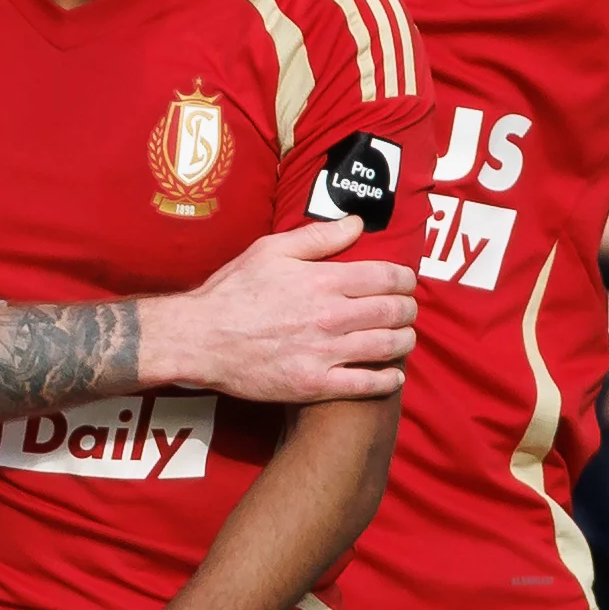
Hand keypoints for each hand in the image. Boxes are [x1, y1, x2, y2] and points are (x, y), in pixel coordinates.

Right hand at [150, 215, 416, 403]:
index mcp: (323, 281)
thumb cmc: (232, 291)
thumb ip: (318, 237)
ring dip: (405, 340)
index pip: (387, 277)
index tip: (405, 282)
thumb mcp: (270, 250)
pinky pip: (366, 385)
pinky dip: (388, 380)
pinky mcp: (315, 385)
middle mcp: (331, 317)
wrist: (200, 339)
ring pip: (388, 347)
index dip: (405, 279)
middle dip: (408, 309)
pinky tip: (393, 375)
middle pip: (394, 312)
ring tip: (403, 337)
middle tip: (406, 309)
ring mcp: (325, 354)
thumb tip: (356, 224)